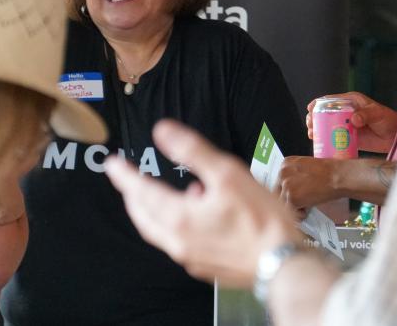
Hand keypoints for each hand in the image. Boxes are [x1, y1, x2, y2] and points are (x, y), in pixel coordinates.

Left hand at [105, 119, 300, 286]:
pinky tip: (195, 211)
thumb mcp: (226, 173)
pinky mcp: (205, 266)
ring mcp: (190, 257)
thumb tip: (163, 130)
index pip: (139, 192)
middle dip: (133, 195)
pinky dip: (174, 224)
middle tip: (127, 180)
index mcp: (178, 217)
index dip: (124, 176)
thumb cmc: (260, 219)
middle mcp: (177, 241)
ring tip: (160, 193)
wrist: (283, 264)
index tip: (112, 164)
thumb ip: (191, 150)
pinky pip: (178, 242)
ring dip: (153, 211)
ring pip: (158, 231)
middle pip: (143, 216)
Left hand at [277, 156, 348, 209]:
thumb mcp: (305, 166)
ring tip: (305, 206)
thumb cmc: (328, 172)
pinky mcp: (292, 198)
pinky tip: (307, 209)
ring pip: (282, 202)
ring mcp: (286, 185)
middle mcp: (282, 173)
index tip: (294, 195)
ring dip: (293, 206)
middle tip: (299, 203)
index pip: (278, 180)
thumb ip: (294, 174)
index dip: (286, 190)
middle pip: (277, 191)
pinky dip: (299, 213)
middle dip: (287, 199)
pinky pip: (290, 210)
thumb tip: (291, 187)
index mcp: (285, 164)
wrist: (337, 176)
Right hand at [305, 92, 396, 153]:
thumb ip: (366, 114)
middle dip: (315, 118)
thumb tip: (353, 119)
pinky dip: (326, 140)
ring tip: (312, 135)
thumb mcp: (378, 114)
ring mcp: (345, 125)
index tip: (310, 108)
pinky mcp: (347, 137)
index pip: (331, 100)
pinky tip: (319, 143)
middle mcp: (346, 112)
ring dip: (317, 129)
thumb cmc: (388, 120)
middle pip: (325, 113)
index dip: (319, 103)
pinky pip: (333, 138)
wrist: (395, 136)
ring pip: (327, 126)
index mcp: (351, 101)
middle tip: (310, 125)